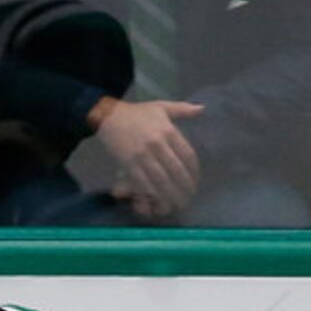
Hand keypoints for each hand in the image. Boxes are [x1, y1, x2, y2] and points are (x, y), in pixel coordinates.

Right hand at [92, 98, 203, 214]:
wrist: (108, 116)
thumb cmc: (136, 113)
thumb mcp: (161, 107)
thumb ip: (182, 109)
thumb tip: (202, 109)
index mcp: (168, 131)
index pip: (187, 154)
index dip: (194, 170)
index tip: (196, 180)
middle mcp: (157, 144)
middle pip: (176, 170)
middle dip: (185, 186)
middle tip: (189, 196)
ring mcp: (142, 155)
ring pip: (160, 178)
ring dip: (170, 193)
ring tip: (177, 203)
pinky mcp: (128, 163)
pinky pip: (142, 181)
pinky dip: (151, 192)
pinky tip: (158, 199)